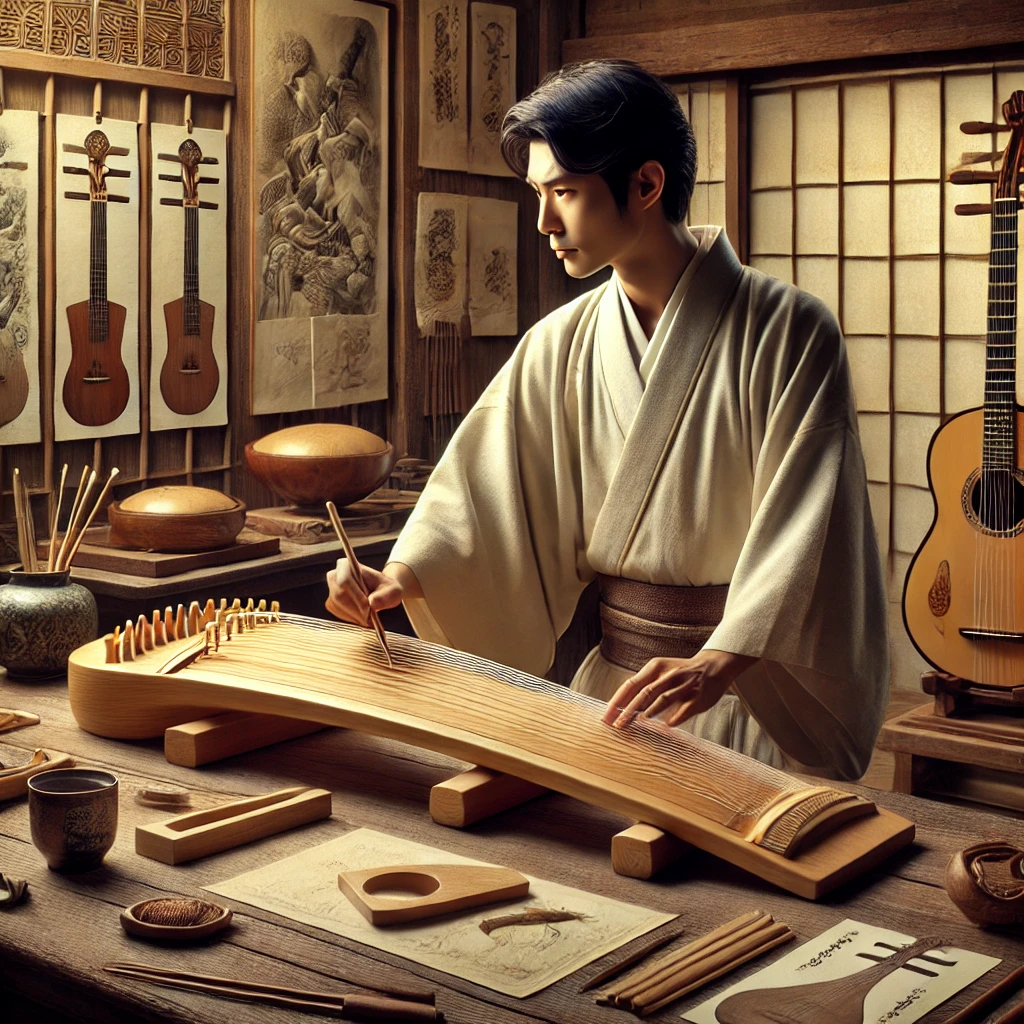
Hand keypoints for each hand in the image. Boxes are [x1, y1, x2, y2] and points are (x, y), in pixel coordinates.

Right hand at [325, 559, 403, 624]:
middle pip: (339, 595)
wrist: (382, 593)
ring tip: (369, 617)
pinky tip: (362, 617)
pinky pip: (338, 613)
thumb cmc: (387, 589)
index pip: (344, 580)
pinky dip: (351, 618)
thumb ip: (384, 596)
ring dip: (354, 615)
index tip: (369, 607)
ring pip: (337, 606)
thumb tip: (372, 603)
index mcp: (348, 565)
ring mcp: (331, 590)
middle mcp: (335, 575)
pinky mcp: (331, 603)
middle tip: (370, 616)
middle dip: (355, 609)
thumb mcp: (393, 591)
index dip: (356, 595)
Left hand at [602, 649, 758, 729]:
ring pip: (663, 698)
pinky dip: (675, 717)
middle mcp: (668, 674)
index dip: (618, 700)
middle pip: (644, 692)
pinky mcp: (698, 696)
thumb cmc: (681, 673)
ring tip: (638, 723)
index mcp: (655, 668)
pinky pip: (684, 708)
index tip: (606, 715)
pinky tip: (666, 726)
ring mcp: (683, 685)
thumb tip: (621, 706)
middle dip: (629, 710)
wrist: (715, 665)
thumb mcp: (661, 673)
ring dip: (649, 712)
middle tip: (617, 725)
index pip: (631, 684)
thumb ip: (644, 688)